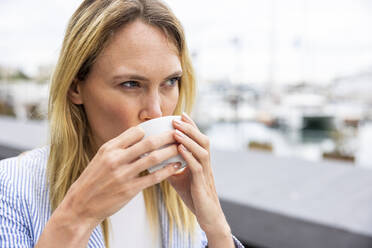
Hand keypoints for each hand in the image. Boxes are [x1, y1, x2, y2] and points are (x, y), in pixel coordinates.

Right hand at [60, 126, 181, 228]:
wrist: (81, 205)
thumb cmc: (94, 180)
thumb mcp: (101, 158)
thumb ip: (119, 147)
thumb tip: (140, 135)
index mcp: (109, 148)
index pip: (136, 131)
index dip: (152, 130)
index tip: (163, 129)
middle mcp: (116, 159)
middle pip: (149, 142)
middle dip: (167, 136)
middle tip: (179, 134)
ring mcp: (123, 175)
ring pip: (154, 158)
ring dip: (170, 152)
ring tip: (182, 148)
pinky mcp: (130, 190)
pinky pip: (153, 178)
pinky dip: (167, 170)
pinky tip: (176, 166)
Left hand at [167, 113, 230, 234]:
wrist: (207, 216)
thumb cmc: (194, 196)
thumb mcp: (179, 178)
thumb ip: (170, 167)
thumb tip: (155, 157)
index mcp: (201, 161)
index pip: (197, 139)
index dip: (191, 126)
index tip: (180, 114)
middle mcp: (206, 164)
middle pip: (203, 140)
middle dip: (190, 128)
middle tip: (176, 119)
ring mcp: (206, 173)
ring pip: (202, 151)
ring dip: (189, 139)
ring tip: (176, 131)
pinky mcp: (202, 184)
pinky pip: (197, 167)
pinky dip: (188, 156)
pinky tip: (179, 149)